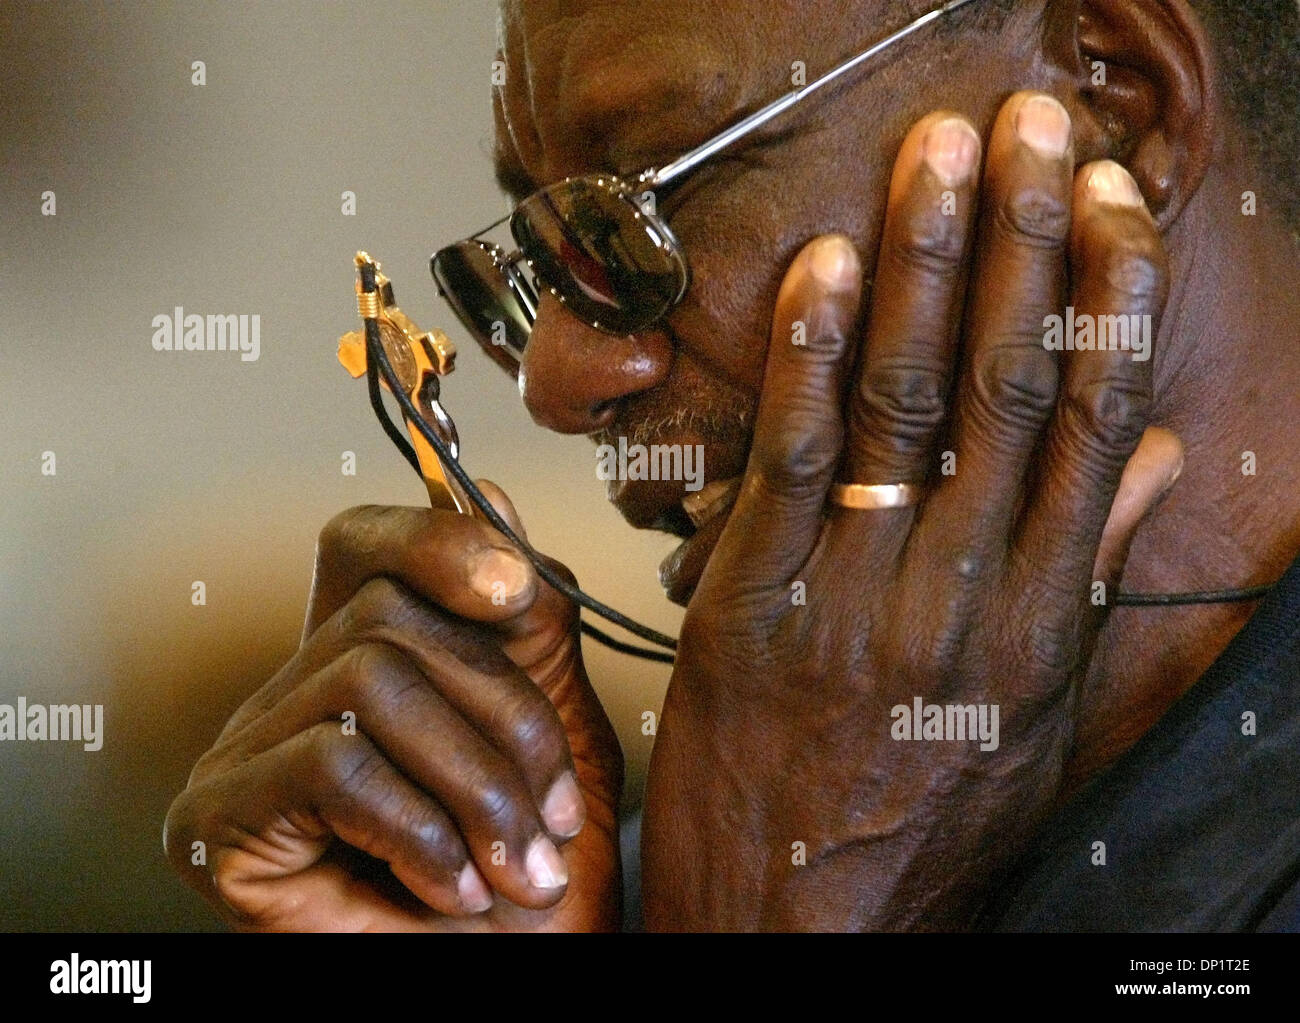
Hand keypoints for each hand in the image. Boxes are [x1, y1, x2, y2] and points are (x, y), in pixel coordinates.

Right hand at [165, 484, 622, 930]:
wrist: (508, 982)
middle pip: (385, 613)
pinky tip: (450, 889)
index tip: (513, 589)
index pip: (364, 545)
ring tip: (513, 869)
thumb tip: (488, 496)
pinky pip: (332, 763)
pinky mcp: (218, 821)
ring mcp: (247, 752)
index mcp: (365, 659)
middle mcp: (294, 692)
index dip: (435, 540)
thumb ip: (524, 621)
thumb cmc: (526, 871)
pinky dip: (419, 830)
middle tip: (552, 815)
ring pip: (370, 679)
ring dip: (475, 783)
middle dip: (503, 714)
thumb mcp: (550, 725)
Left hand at [643, 92, 1183, 929]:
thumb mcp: (1036, 716)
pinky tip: (825, 271)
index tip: (1111, 205)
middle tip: (1034, 127)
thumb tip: (1138, 464)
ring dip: (921, 268)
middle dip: (1023, 243)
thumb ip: (1088, 579)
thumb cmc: (923, 816)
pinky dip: (807, 362)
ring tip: (939, 156)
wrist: (805, 922)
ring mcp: (855, 595)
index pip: (1089, 427)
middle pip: (1003, 389)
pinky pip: (787, 464)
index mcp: (1041, 617)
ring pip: (902, 408)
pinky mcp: (754, 606)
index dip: (1102, 303)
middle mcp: (961, 593)